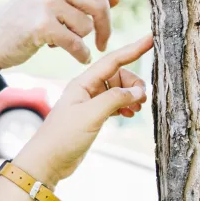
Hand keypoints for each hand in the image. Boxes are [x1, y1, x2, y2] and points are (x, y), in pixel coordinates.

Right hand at [0, 0, 142, 68]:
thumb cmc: (24, 23)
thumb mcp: (53, 5)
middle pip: (98, 4)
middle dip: (105, 26)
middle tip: (104, 43)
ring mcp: (46, 2)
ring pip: (86, 26)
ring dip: (81, 40)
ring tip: (62, 41)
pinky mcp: (42, 25)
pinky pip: (76, 42)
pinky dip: (80, 53)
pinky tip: (80, 58)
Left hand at [14, 34, 152, 186]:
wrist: (47, 161)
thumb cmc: (63, 137)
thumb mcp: (91, 115)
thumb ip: (115, 99)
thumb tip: (139, 91)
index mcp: (83, 83)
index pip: (113, 60)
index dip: (133, 49)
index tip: (152, 38)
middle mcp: (86, 90)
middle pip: (118, 76)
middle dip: (134, 84)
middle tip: (143, 99)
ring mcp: (89, 103)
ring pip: (117, 90)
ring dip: (130, 96)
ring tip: (137, 108)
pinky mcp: (92, 117)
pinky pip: (114, 104)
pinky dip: (124, 106)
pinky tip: (129, 114)